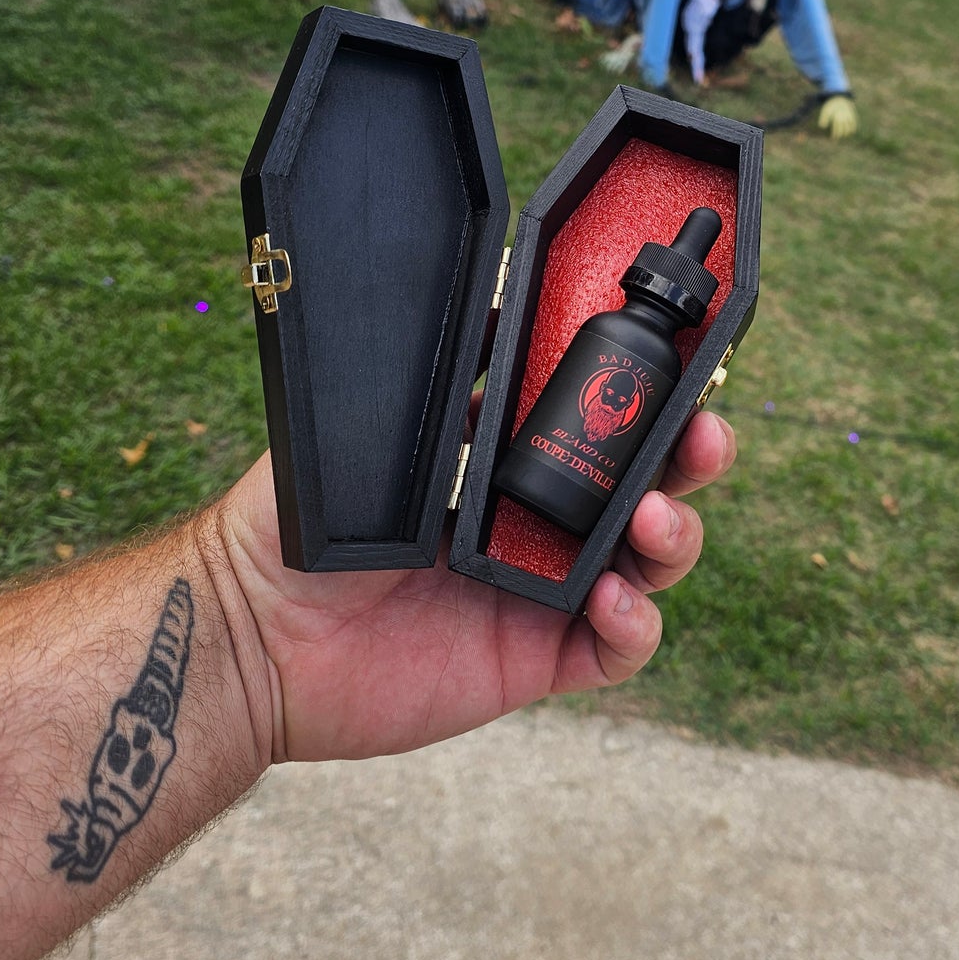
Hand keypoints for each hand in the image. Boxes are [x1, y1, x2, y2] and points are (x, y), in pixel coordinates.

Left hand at [208, 410, 736, 765]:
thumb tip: (500, 300)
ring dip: (675, 535)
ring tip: (652, 521)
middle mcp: (542, 521)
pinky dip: (636, 623)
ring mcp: (547, 590)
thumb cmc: (300, 525)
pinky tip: (612, 598)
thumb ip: (442, 379)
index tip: (687, 369)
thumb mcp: (377, 430)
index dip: (656, 397)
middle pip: (653, 483)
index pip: (607, 420)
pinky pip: (618, 646)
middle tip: (704, 437)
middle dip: (693, 457)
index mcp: (510, 458)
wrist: (255, 631)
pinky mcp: (538, 659)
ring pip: (652, 561)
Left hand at [818, 94, 857, 139]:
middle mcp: (844, 117)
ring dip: (846, 133)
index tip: (832, 138)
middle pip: (843, 130)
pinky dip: (853, 129)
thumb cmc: (831, 106)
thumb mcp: (826, 111)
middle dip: (840, 135)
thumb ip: (824, 118)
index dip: (835, 135)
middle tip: (836, 138)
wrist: (840, 97)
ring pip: (850, 129)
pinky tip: (850, 131)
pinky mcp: (853, 116)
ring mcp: (849, 117)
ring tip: (843, 135)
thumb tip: (822, 127)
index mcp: (837, 117)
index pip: (837, 129)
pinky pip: (854, 124)